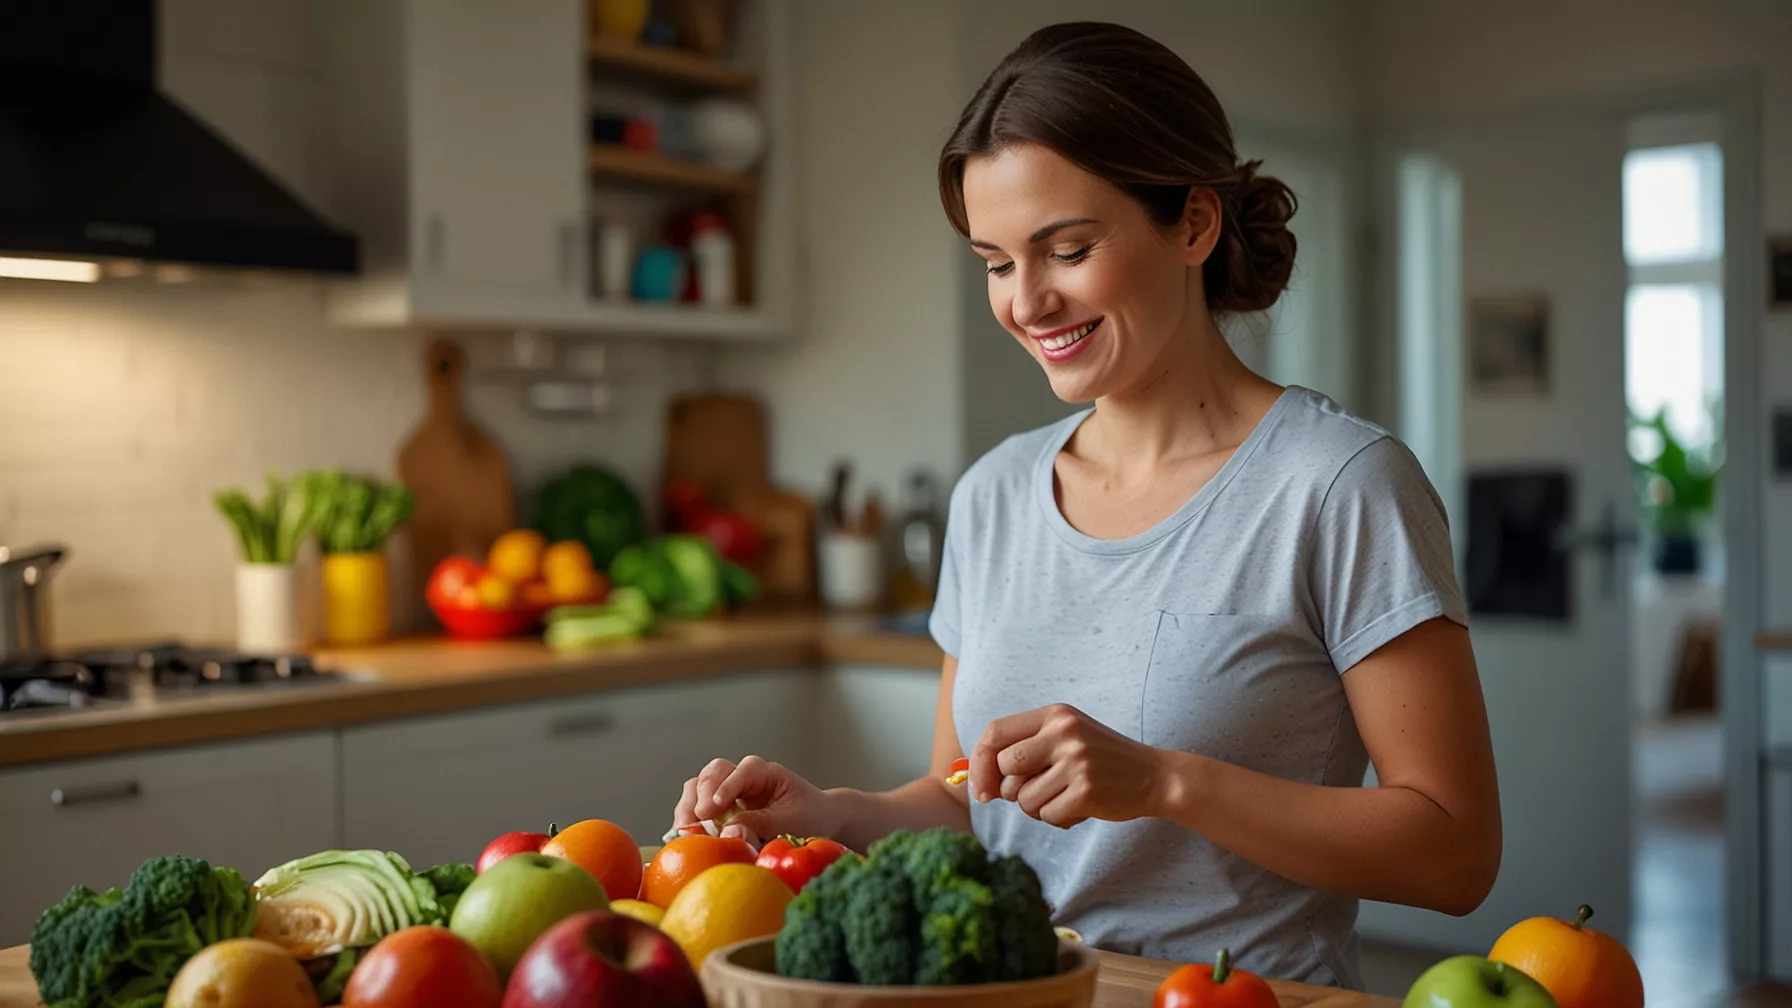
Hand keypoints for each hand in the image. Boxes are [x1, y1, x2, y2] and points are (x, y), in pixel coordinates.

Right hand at [673, 755, 841, 847]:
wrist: (818, 822)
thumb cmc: (810, 817)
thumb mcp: (792, 822)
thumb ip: (762, 825)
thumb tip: (728, 833)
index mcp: (764, 773)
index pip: (741, 771)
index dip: (726, 787)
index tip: (715, 807)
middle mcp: (741, 778)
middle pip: (713, 773)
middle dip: (701, 795)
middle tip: (696, 819)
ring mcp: (727, 793)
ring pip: (697, 788)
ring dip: (688, 807)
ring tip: (685, 831)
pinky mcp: (719, 812)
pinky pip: (696, 809)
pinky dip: (689, 822)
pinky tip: (686, 839)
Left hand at [968, 703, 1165, 828]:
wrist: (1155, 776)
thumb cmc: (1101, 760)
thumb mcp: (1066, 739)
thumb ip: (1026, 749)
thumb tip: (978, 779)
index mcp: (1055, 715)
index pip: (995, 733)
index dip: (979, 763)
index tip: (980, 789)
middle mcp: (1064, 733)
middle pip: (1006, 767)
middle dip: (1009, 790)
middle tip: (1033, 794)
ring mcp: (1076, 761)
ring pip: (1024, 798)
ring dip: (1038, 808)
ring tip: (1065, 797)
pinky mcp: (1086, 790)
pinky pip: (1047, 815)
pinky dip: (1059, 818)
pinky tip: (1080, 807)